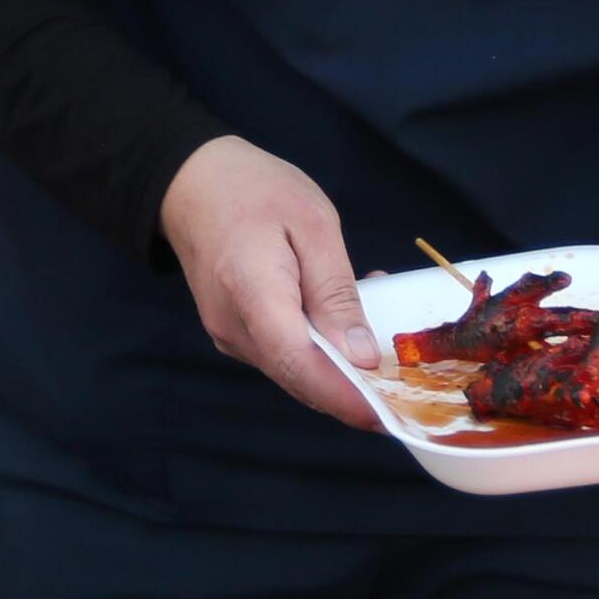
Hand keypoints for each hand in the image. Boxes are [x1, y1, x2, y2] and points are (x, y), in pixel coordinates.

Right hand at [160, 136, 379, 428]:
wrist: (193, 183)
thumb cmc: (255, 189)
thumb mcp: (314, 225)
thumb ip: (336, 293)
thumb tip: (362, 357)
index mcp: (251, 291)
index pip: (299, 364)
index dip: (345, 396)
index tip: (388, 415)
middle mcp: (234, 328)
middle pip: (300, 378)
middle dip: (354, 389)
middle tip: (406, 382)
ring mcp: (231, 336)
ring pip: (296, 372)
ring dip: (341, 365)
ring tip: (379, 327)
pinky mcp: (237, 336)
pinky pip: (285, 355)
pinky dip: (320, 349)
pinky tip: (344, 320)